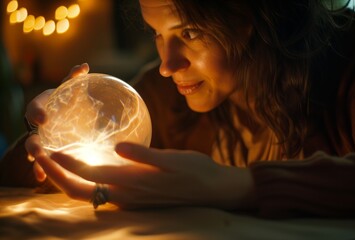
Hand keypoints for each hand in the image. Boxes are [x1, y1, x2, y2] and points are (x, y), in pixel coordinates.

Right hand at [25, 63, 89, 181]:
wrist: (66, 114)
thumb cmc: (69, 100)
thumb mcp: (71, 89)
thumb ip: (74, 78)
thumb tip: (84, 65)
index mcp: (42, 106)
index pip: (35, 108)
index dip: (36, 113)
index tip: (42, 119)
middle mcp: (38, 124)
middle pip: (30, 133)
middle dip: (32, 140)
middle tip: (37, 146)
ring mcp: (41, 138)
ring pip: (33, 149)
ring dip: (35, 157)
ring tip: (38, 164)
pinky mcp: (47, 150)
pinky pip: (41, 162)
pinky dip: (40, 170)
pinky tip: (42, 179)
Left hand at [35, 142, 255, 209]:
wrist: (212, 189)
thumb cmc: (195, 171)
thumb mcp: (174, 160)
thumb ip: (145, 157)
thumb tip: (118, 147)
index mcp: (133, 183)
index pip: (88, 175)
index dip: (64, 163)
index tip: (45, 148)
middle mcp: (126, 195)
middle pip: (80, 190)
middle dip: (55, 174)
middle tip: (39, 155)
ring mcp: (129, 199)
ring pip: (88, 193)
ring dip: (67, 179)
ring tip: (53, 162)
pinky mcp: (135, 197)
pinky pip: (102, 192)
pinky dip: (85, 181)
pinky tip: (85, 168)